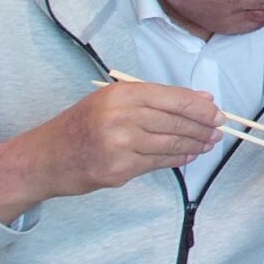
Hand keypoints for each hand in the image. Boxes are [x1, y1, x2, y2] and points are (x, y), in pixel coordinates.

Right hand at [0, 81, 223, 222]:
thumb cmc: (82, 125)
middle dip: (202, 129)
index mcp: (122, 94)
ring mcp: (119, 145)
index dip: (201, 108)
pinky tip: (187, 156)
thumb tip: (202, 99)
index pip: (175, 99)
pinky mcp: (118, 170)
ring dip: (194, 146)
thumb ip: (156, 99)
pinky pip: (157, 163)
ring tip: (207, 145)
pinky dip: (176, 160)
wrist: (45, 158)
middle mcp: (121, 117)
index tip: (218, 113)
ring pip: (170, 145)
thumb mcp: (113, 101)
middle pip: (176, 122)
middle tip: (218, 132)